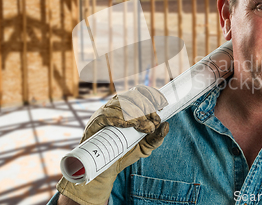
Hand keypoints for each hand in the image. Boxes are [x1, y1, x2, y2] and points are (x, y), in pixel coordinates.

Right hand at [56, 85, 168, 204]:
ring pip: (122, 103)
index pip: (140, 91)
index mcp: (128, 107)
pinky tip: (129, 126)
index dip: (152, 96)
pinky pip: (108, 115)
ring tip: (144, 128)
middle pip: (133, 96)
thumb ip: (156, 138)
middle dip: (147, 108)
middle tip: (153, 124)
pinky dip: (121, 119)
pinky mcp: (95, 122)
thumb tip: (166, 125)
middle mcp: (116, 106)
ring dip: (137, 114)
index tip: (161, 107)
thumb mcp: (145, 147)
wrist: (106, 169)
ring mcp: (105, 113)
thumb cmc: (124, 154)